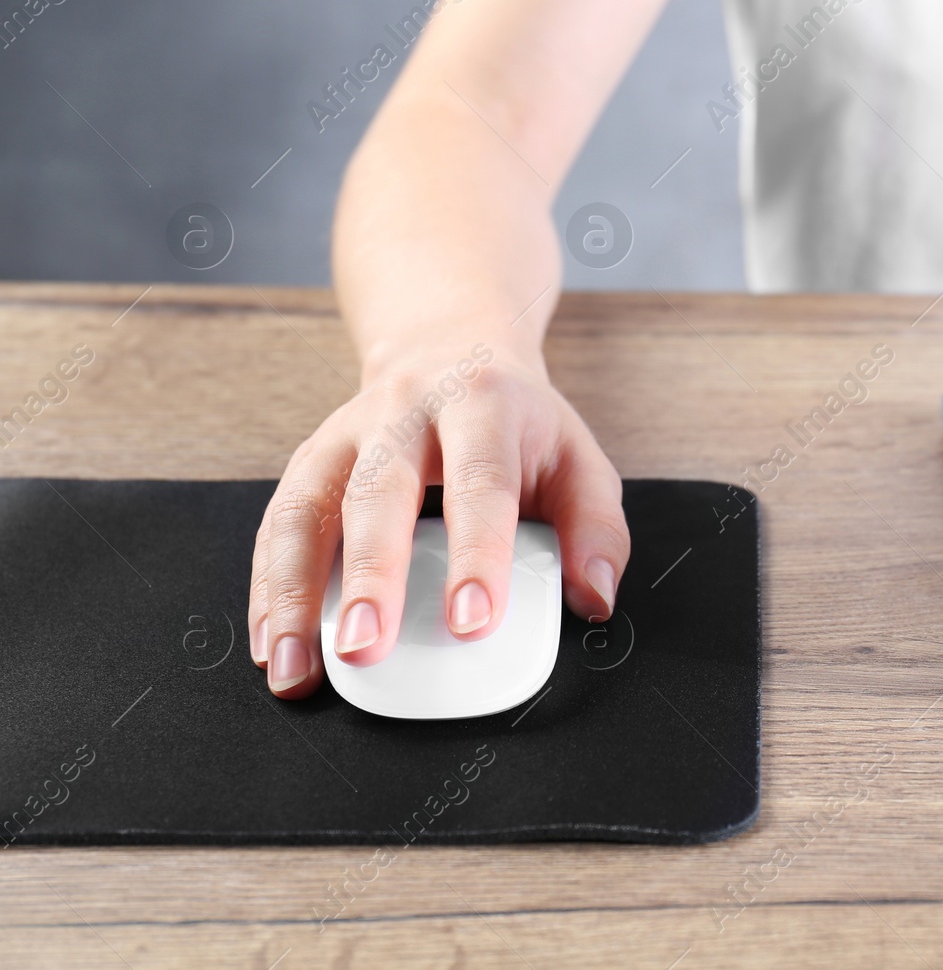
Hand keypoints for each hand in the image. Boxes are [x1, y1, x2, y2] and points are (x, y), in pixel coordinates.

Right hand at [247, 342, 628, 697]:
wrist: (452, 349)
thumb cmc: (520, 424)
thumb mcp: (579, 460)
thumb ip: (597, 530)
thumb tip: (591, 598)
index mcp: (483, 405)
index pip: (481, 482)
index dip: (477, 554)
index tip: (471, 622)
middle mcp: (404, 411)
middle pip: (377, 491)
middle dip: (369, 575)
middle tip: (366, 648)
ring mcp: (346, 433)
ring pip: (305, 507)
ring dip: (292, 593)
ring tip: (298, 668)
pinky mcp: (309, 459)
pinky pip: (277, 524)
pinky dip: (268, 588)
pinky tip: (275, 644)